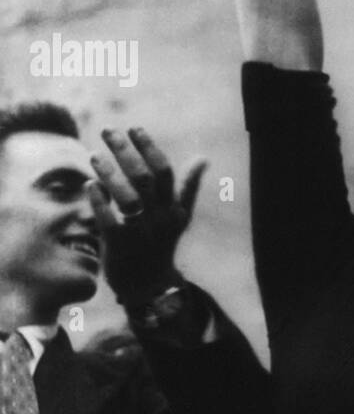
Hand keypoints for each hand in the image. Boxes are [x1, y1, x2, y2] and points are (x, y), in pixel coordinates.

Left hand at [88, 128, 206, 306]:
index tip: (134, 128)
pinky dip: (98, 200)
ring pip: (128, 198)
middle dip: (125, 152)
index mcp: (173, 208)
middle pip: (144, 179)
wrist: (149, 285)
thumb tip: (203, 159)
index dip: (149, 148)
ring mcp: (140, 232)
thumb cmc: (160, 243)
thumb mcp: (178, 216)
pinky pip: (109, 220)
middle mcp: (159, 218)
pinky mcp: (120, 246)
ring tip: (95, 156)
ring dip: (110, 174)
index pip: (164, 172)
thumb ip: (187, 187)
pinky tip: (89, 184)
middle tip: (108, 131)